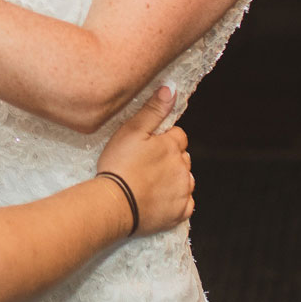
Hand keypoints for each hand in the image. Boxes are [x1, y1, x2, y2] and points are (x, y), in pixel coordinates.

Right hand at [93, 86, 192, 235]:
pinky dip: (176, 202)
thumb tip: (171, 88)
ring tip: (150, 184)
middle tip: (146, 167)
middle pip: (183, 158)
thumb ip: (153, 110)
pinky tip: (159, 200)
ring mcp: (183, 191)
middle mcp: (183, 167)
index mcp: (172, 146)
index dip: (164, 140)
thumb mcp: (131, 131)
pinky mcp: (180, 212)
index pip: (179, 136)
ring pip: (185, 180)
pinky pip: (186, 204)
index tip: (148, 148)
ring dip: (174, 180)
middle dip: (170, 160)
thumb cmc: (119, 165)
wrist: (114, 204)